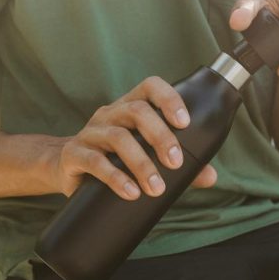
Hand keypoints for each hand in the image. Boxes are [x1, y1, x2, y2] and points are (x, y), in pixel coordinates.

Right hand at [54, 77, 217, 199]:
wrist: (69, 170)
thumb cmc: (115, 159)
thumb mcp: (146, 156)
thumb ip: (180, 166)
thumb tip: (210, 176)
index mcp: (130, 107)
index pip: (150, 87)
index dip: (169, 99)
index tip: (186, 123)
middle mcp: (109, 114)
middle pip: (136, 111)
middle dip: (160, 136)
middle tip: (176, 164)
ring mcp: (90, 132)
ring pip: (117, 138)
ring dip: (141, 163)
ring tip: (156, 188)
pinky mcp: (74, 154)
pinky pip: (95, 162)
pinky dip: (116, 178)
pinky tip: (131, 192)